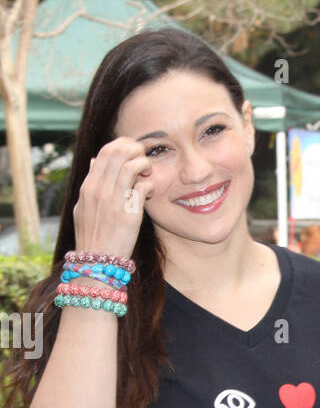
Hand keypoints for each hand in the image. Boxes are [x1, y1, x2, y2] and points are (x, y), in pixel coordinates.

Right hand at [72, 137, 154, 259]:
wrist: (96, 262)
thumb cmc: (93, 235)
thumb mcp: (84, 207)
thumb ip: (91, 184)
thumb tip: (94, 160)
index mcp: (88, 187)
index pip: (105, 152)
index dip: (122, 145)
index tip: (132, 150)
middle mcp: (99, 190)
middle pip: (118, 152)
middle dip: (135, 149)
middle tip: (143, 156)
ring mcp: (113, 202)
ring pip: (131, 165)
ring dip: (144, 164)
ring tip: (147, 172)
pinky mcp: (129, 215)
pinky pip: (142, 187)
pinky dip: (149, 185)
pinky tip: (148, 192)